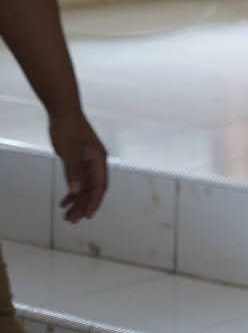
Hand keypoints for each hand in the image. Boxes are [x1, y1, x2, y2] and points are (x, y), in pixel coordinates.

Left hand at [48, 108, 107, 222]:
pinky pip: (78, 180)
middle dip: (83, 205)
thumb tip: (77, 191)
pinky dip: (73, 190)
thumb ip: (74, 173)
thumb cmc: (69, 128)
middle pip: (93, 189)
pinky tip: (65, 200)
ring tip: (67, 215)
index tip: (87, 215)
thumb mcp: (69, 152)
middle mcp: (96, 162)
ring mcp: (88, 161)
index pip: (99, 186)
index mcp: (98, 159)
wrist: (64, 112)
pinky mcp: (80, 160)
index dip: (94, 202)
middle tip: (72, 220)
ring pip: (85, 186)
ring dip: (77, 200)